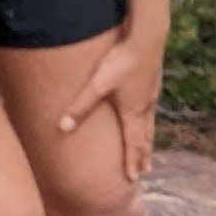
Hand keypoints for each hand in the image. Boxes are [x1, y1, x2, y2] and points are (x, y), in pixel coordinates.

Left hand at [57, 27, 165, 178]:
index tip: (134, 178)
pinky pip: (151, 108)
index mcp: (132, 112)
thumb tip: (62, 128)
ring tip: (149, 147)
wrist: (147, 38)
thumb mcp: (97, 84)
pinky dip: (149, 119)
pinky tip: (146, 112)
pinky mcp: (153, 81)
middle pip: (145, 137)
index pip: (133, 144)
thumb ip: (81, 106)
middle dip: (143, 155)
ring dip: (149, 138)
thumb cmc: (122, 61)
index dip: (132, 161)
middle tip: (145, 170)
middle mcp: (145, 107)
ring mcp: (151, 94)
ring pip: (150, 123)